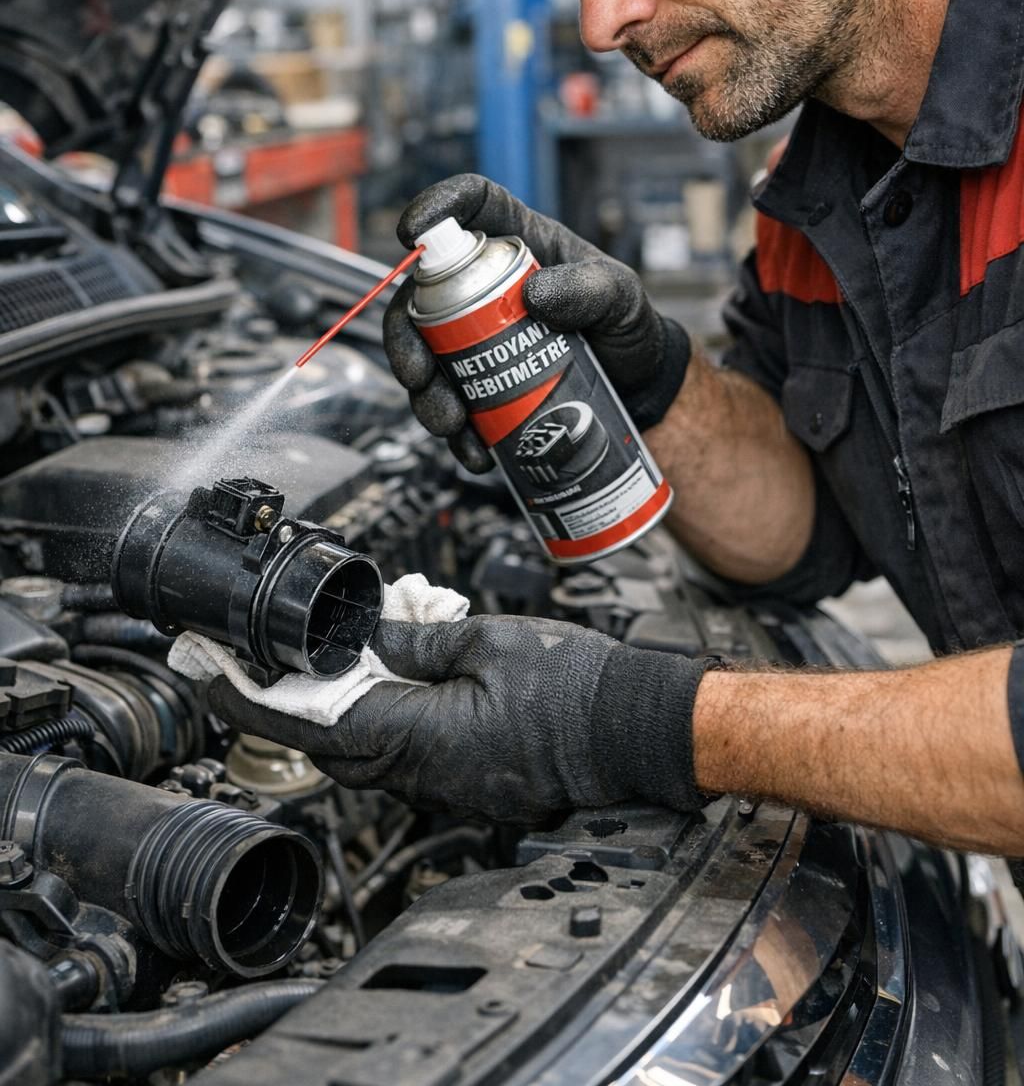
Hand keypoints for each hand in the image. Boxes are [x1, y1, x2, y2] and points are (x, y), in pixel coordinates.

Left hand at [208, 615, 717, 824]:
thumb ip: (413, 645)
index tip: (207, 668)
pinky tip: (380, 677)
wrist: (636, 729)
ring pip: (359, 750)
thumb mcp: (485, 642)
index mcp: (420, 738)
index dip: (247, 698)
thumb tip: (357, 639)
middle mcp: (423, 776)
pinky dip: (374, 716)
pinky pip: (399, 755)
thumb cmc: (577, 687)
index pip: (308, 724)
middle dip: (278, 701)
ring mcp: (445, 786)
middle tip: (247, 652)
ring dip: (328, 707)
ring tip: (313, 655)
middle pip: (324, 743)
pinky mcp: (465, 782)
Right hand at [383, 174, 690, 471]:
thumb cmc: (629, 329)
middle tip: (418, 373)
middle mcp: (488, 285)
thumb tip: (535, 295)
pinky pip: (451, 401)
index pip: (472, 205)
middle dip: (406, 337)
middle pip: (423, 295)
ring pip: (426, 354)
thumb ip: (590, 290)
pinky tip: (475, 449)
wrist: (640, 391)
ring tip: (451, 422)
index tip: (411, 232)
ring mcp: (478, 335)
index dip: (436, 207)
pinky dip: (455, 430)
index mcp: (521, 244)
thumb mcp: (623, 299)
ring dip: (425, 393)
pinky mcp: (481, 381)